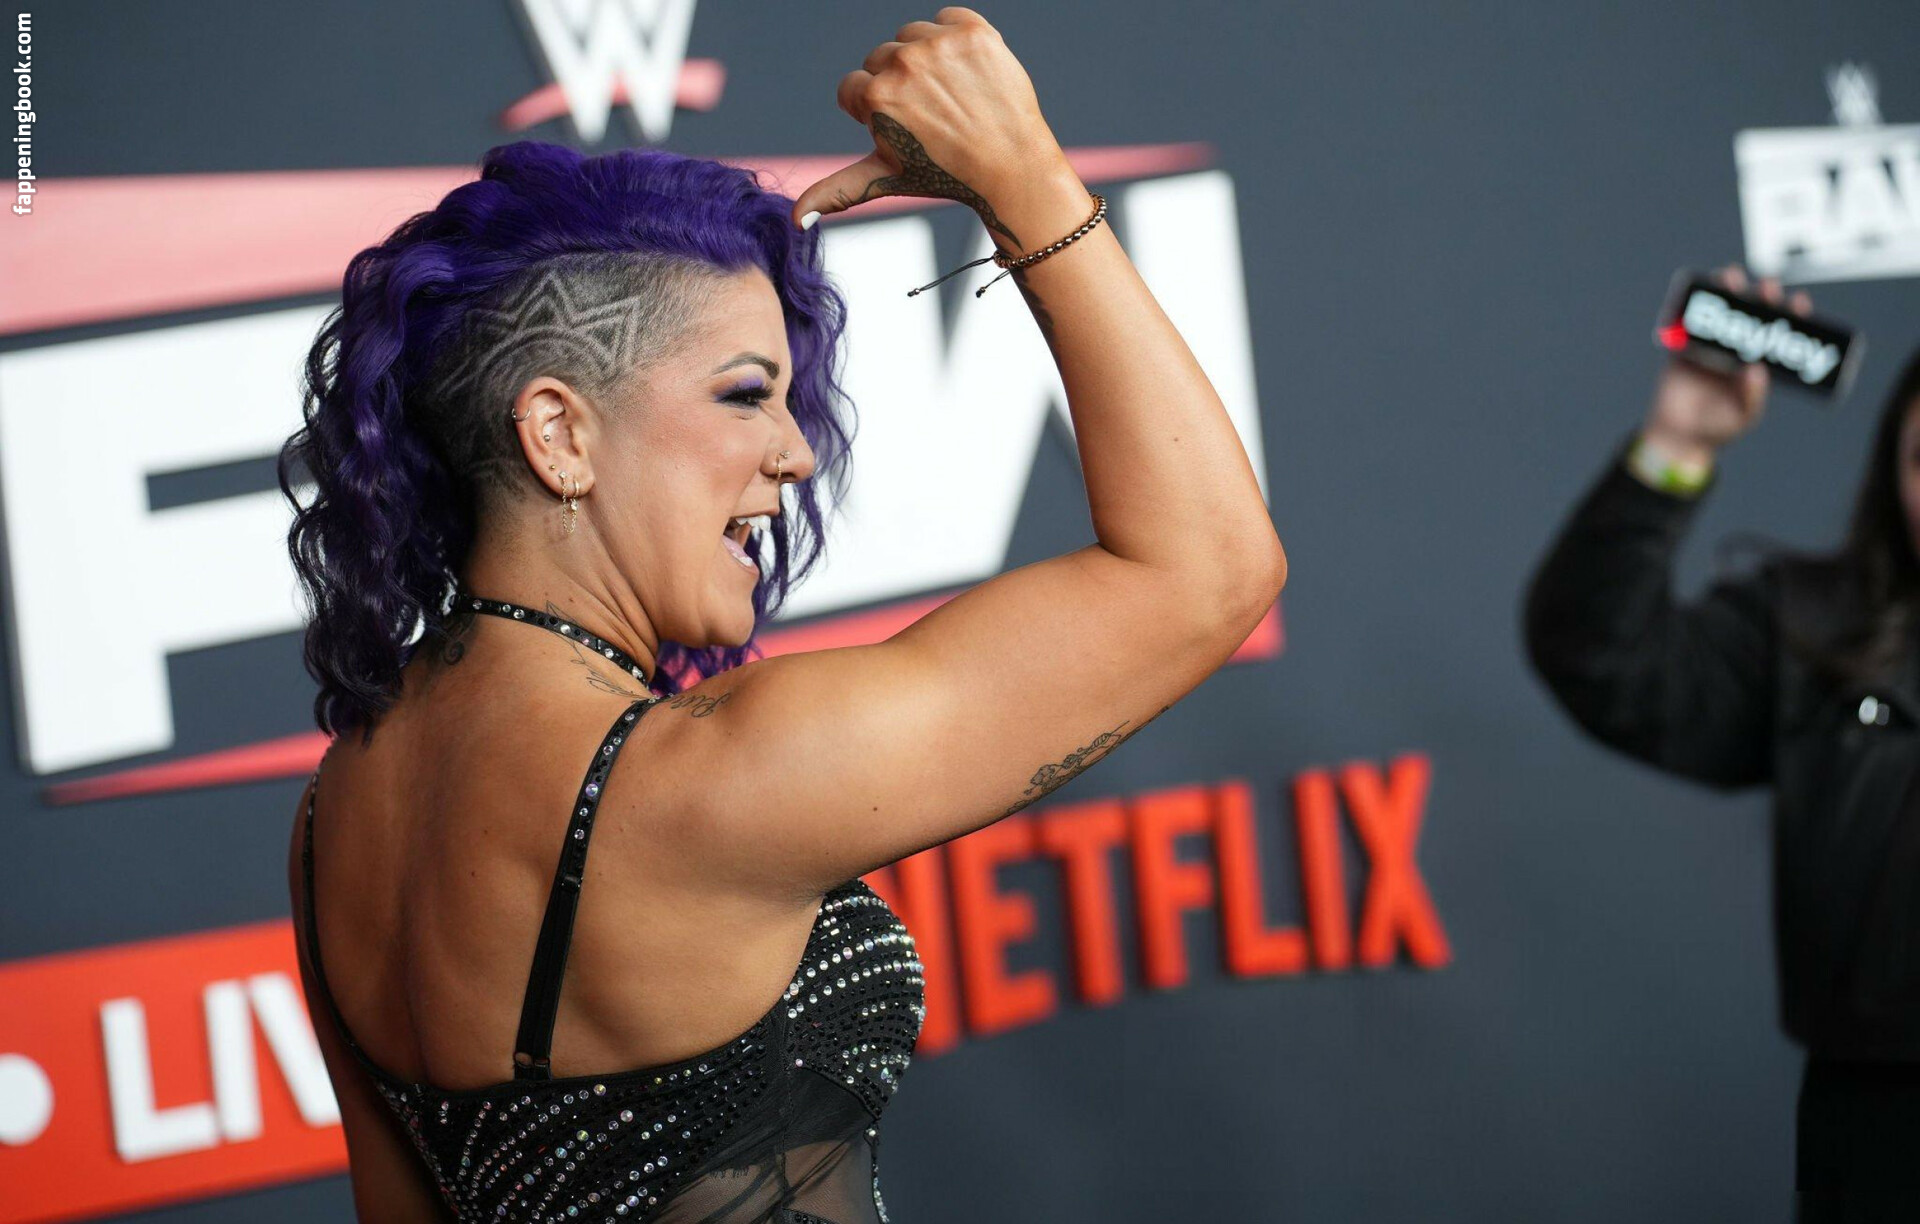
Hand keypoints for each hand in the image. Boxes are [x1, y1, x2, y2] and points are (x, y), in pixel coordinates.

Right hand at [789, 7, 1073, 246]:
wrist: (1012, 168)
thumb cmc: (945, 176)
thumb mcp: (885, 179)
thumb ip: (837, 190)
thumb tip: (796, 221)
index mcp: (875, 95)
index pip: (853, 87)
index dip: (874, 112)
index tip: (905, 130)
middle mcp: (904, 63)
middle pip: (882, 60)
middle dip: (900, 86)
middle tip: (933, 118)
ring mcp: (940, 45)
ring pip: (912, 36)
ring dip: (926, 60)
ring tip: (951, 97)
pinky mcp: (974, 32)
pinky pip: (948, 18)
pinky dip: (956, 40)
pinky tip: (968, 75)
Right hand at [1639, 264, 1814, 465]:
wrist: (1678, 437)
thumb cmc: (1717, 428)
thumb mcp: (1743, 417)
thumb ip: (1752, 397)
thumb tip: (1756, 370)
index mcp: (1757, 364)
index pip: (1778, 335)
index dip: (1790, 317)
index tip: (1797, 302)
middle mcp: (1737, 352)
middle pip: (1752, 318)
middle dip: (1761, 298)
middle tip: (1767, 285)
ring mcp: (1710, 349)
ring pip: (1721, 315)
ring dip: (1726, 293)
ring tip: (1730, 276)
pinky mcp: (1683, 351)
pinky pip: (1687, 326)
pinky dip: (1689, 310)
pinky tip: (1696, 296)